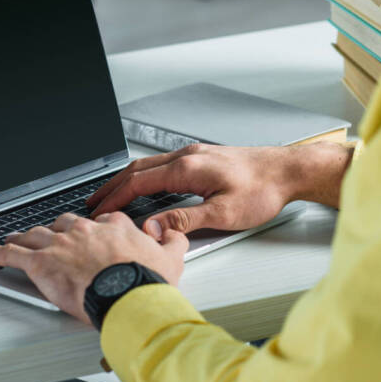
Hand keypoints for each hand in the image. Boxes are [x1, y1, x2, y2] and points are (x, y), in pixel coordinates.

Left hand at [0, 212, 186, 322]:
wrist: (128, 296)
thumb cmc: (146, 282)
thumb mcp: (172, 258)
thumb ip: (173, 241)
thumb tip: (174, 233)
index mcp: (114, 228)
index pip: (100, 222)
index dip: (94, 230)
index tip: (92, 236)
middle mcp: (84, 231)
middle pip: (64, 225)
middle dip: (57, 232)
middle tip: (52, 239)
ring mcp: (60, 245)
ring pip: (35, 236)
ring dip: (24, 238)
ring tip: (15, 239)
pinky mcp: (40, 264)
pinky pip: (11, 255)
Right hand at [87, 142, 352, 239]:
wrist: (287, 170)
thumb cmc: (263, 189)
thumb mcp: (223, 213)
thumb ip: (184, 220)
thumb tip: (152, 227)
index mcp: (187, 168)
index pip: (138, 183)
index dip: (114, 198)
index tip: (98, 211)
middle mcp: (187, 156)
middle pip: (137, 170)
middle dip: (112, 186)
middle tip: (93, 203)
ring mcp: (194, 154)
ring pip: (149, 165)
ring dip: (127, 180)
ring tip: (112, 194)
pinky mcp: (203, 157)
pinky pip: (163, 164)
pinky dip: (144, 176)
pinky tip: (145, 185)